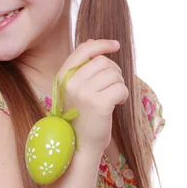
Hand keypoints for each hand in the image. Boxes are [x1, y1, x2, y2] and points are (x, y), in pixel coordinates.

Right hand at [56, 39, 128, 156]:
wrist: (79, 146)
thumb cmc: (80, 116)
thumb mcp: (75, 89)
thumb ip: (82, 67)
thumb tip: (92, 42)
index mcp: (63, 76)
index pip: (84, 50)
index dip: (102, 44)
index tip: (116, 45)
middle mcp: (71, 83)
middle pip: (104, 62)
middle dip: (114, 72)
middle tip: (112, 88)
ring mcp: (84, 93)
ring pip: (114, 74)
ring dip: (119, 85)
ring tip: (112, 98)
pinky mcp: (98, 104)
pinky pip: (121, 87)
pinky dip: (123, 95)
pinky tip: (116, 104)